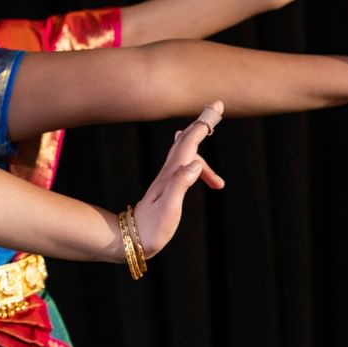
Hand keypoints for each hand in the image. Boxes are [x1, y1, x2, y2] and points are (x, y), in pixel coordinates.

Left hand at [131, 101, 227, 256]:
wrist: (132, 239)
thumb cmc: (152, 228)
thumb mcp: (169, 207)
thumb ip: (180, 184)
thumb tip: (196, 162)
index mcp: (172, 174)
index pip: (190, 143)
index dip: (202, 124)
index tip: (216, 107)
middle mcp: (169, 172)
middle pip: (186, 140)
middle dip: (201, 124)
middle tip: (215, 108)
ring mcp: (167, 179)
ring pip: (185, 152)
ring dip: (199, 141)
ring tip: (211, 139)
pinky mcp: (166, 187)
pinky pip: (182, 164)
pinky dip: (194, 160)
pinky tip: (195, 164)